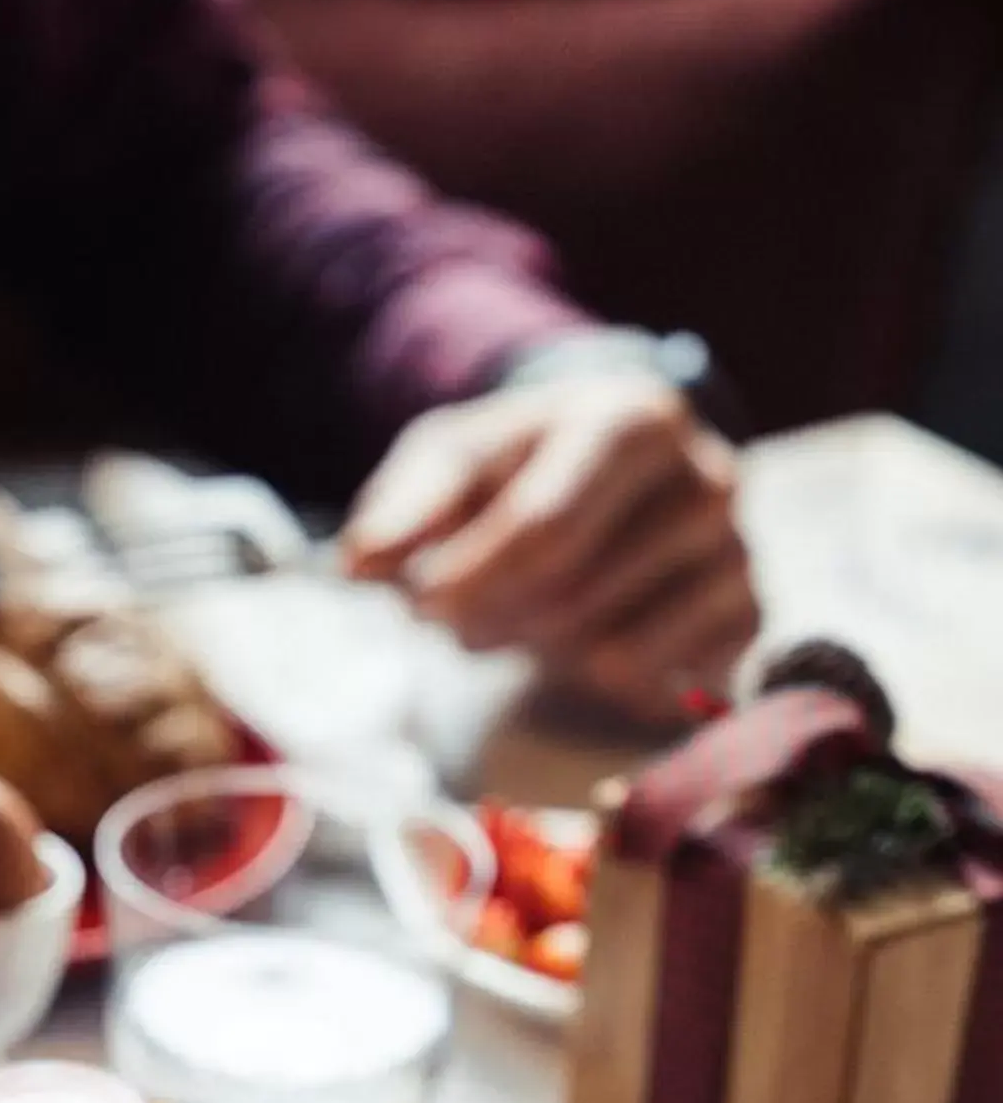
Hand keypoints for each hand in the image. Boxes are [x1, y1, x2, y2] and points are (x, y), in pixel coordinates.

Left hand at [339, 373, 758, 724]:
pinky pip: (651, 682)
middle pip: (569, 593)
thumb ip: (404, 509)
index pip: (542, 526)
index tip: (418, 606)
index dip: (468, 580)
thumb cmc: (525, 465)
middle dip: (492, 620)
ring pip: (606, 648)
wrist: (617, 466)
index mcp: (633, 420)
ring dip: (535, 650)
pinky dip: (595, 678)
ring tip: (520, 615)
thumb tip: (356, 566)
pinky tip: (584, 636)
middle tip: (456, 618)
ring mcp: (735, 550)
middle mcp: (707, 478)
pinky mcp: (745, 616)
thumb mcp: (453, 460)